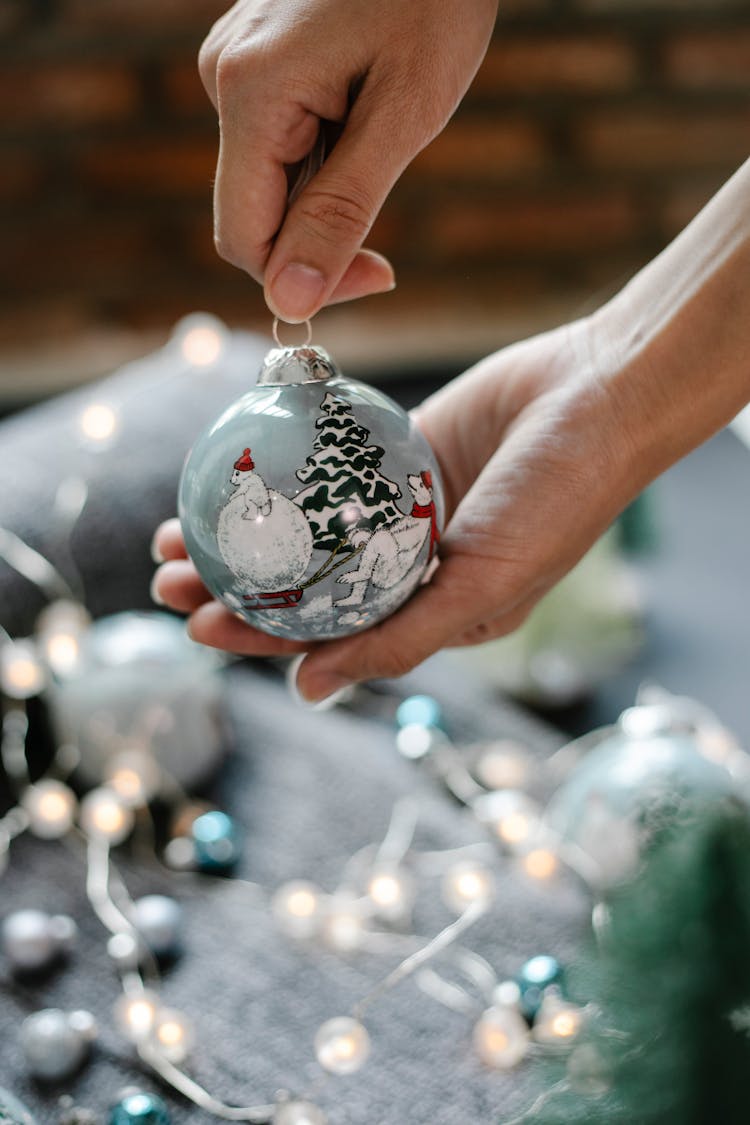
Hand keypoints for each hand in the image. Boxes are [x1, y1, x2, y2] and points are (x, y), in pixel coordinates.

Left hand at [151, 315, 648, 699]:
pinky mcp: (394, 450)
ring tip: (173, 532)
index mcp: (433, 611)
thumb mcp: (483, 588)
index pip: (329, 636)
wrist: (600, 395)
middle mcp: (410, 565)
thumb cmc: (556, 501)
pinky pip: (324, 464)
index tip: (196, 626)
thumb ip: (400, 639)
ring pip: (304, 527)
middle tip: (164, 582)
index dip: (259, 637)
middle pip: (304, 583)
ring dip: (243, 533)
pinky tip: (230, 468)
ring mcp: (399, 506)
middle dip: (231, 588)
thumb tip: (308, 693)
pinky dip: (279, 472)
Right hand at [198, 0, 497, 319]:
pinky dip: (324, 156)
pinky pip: (278, 140)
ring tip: (386, 134)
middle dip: (319, 236)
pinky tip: (367, 114)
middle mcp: (225, 79)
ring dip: (327, 192)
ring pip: (269, 179)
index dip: (302, 279)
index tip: (377, 276)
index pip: (243, 239)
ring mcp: (237, 65)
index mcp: (251, 95)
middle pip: (253, 212)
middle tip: (390, 230)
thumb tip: (288, 302)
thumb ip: (342, 211)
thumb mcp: (403, 115)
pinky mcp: (258, 58)